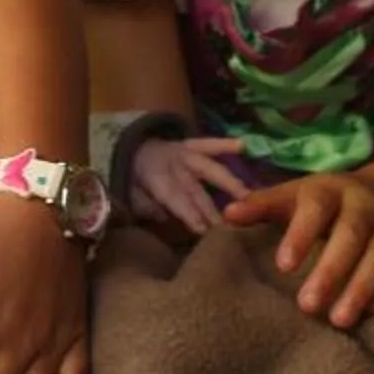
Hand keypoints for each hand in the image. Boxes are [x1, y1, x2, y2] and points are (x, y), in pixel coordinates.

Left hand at [129, 134, 251, 232]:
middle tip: (228, 226)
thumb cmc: (131, 178)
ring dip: (228, 183)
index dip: (188, 213)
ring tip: (247, 197)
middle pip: (194, 189)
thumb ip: (146, 206)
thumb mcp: (130, 195)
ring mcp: (184, 152)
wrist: (126, 148)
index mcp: (154, 176)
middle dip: (210, 209)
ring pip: (209, 168)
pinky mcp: (191, 145)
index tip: (203, 229)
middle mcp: (172, 163)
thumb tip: (164, 217)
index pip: (174, 198)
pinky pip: (209, 144)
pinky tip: (242, 146)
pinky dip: (225, 144)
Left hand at [222, 171, 373, 327]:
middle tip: (306, 305)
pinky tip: (366, 316)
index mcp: (331, 191)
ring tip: (338, 321)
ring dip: (361, 288)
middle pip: (352, 234)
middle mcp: (365, 207)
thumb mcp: (295, 197)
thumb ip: (263, 206)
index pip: (317, 207)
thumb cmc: (325, 205)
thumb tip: (227, 214)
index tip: (282, 265)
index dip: (302, 234)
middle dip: (331, 270)